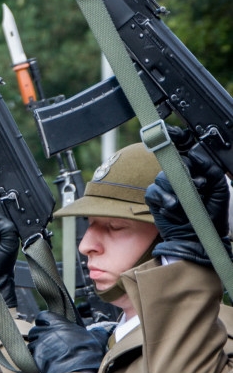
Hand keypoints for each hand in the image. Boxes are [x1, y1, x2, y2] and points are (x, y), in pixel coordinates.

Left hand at [27, 311, 108, 372]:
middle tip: (48, 341)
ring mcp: (40, 345)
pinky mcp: (37, 359)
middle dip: (39, 335)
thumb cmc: (88, 354)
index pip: (43, 316)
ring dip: (37, 346)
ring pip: (32, 342)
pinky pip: (32, 355)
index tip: (49, 326)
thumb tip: (101, 330)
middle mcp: (47, 333)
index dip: (44, 321)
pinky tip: (45, 361)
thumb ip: (97, 333)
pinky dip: (36, 357)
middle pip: (35, 330)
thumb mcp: (96, 340)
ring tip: (46, 352)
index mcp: (59, 324)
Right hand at [146, 144, 230, 265]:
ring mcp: (165, 188)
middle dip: (183, 174)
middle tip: (199, 187)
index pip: (183, 150)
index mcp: (194, 171)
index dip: (176, 139)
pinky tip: (173, 208)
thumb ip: (210, 169)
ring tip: (185, 204)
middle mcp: (178, 177)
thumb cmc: (211, 215)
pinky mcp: (155, 200)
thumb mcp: (220, 189)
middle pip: (171, 163)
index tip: (173, 133)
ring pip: (161, 177)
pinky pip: (152, 192)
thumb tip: (194, 153)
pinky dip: (163, 199)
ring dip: (175, 191)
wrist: (200, 239)